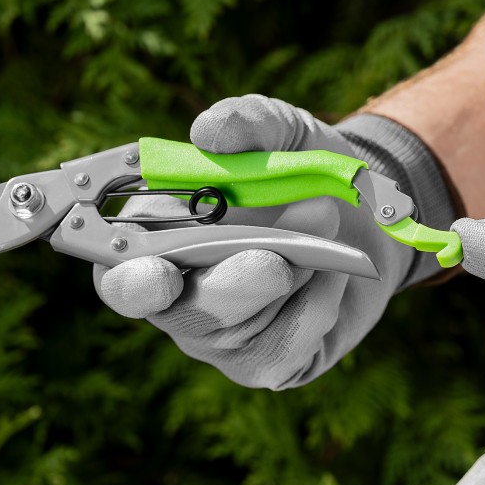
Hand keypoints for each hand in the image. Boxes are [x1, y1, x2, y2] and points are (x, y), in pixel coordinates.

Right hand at [93, 94, 453, 388]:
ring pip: (242, 331)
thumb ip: (246, 123)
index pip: (119, 277)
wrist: (365, 216)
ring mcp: (221, 338)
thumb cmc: (303, 173)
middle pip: (182, 315)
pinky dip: (318, 303)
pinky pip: (286, 349)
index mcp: (158, 242)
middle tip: (276, 258)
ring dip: (294, 275)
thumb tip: (208, 133)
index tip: (158, 272)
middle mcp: (180, 298)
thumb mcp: (283, 133)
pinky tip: (332, 272)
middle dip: (233, 286)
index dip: (130, 281)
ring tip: (323, 219)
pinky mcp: (267, 360)